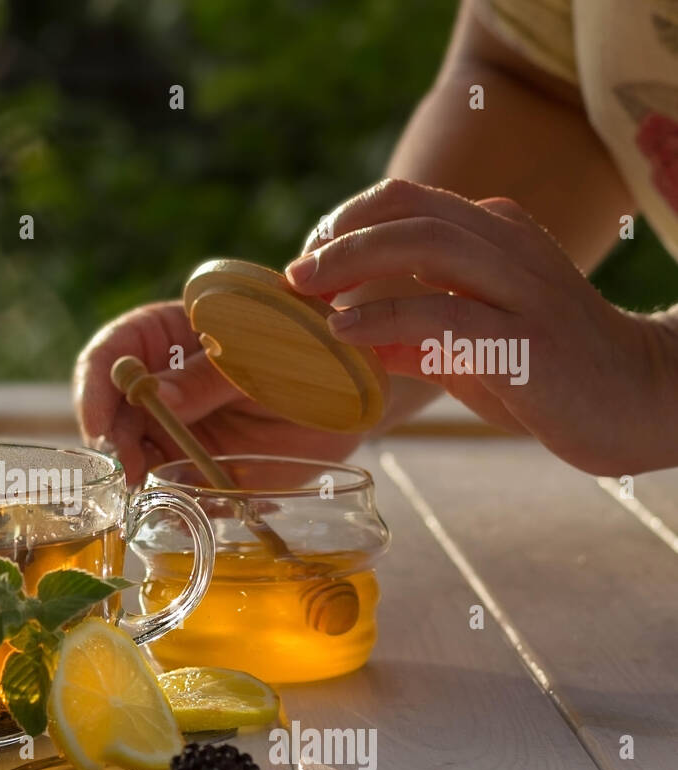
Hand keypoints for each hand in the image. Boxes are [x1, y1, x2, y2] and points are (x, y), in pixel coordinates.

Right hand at [72, 300, 366, 484]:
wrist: (350, 398)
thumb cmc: (307, 355)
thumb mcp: (260, 358)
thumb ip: (209, 377)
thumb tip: (155, 396)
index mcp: (167, 334)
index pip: (111, 352)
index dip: (95, 387)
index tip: (97, 426)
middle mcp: (160, 380)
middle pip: (111, 407)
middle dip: (113, 440)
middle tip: (132, 470)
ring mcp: (174, 423)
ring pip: (132, 448)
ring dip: (137, 473)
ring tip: (156, 492)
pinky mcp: (193, 461)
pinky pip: (166, 481)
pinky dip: (168, 496)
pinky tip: (182, 506)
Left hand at [286, 179, 675, 474]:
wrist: (639, 402)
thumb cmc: (549, 377)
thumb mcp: (472, 349)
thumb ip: (415, 339)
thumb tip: (351, 340)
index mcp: (497, 236)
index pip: (409, 200)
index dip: (348, 221)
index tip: (308, 257)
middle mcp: (510, 248)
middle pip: (411, 213)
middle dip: (341, 237)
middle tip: (296, 273)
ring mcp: (524, 289)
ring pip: (429, 245)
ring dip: (356, 262)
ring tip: (309, 291)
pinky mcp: (529, 340)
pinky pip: (447, 315)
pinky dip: (386, 319)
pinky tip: (345, 332)